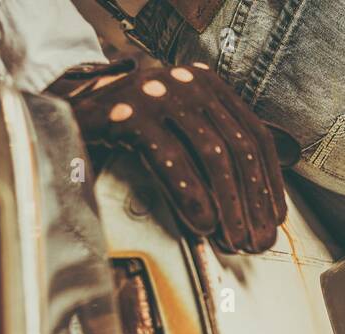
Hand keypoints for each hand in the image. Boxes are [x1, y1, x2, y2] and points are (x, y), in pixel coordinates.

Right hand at [56, 59, 288, 253]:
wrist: (71, 116)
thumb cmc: (134, 132)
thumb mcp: (182, 133)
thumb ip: (218, 152)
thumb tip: (260, 204)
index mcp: (209, 85)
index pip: (256, 136)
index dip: (269, 183)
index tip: (273, 219)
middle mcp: (190, 82)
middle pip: (239, 148)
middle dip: (252, 202)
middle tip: (256, 240)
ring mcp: (160, 92)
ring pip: (213, 154)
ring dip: (229, 205)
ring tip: (233, 239)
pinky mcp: (131, 112)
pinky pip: (173, 160)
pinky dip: (193, 196)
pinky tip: (203, 224)